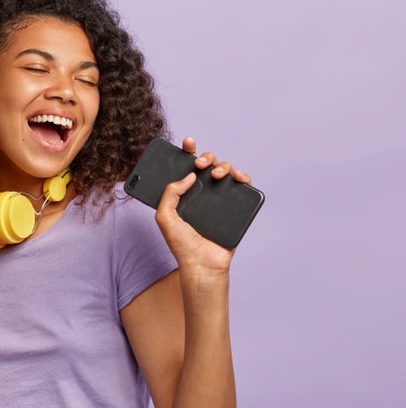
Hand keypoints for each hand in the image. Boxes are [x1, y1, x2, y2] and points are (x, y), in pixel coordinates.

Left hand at [155, 136, 252, 274]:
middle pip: (207, 165)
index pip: (185, 168)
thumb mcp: (164, 217)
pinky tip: (238, 177)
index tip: (187, 142)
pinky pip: (242, 187)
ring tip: (217, 174)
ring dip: (223, 165)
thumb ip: (169, 194)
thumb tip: (187, 176)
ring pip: (225, 171)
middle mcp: (201, 194)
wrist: (202, 264)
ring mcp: (218, 200)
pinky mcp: (235, 207)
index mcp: (183, 194)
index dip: (188, 152)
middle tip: (200, 165)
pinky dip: (243, 177)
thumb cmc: (181, 244)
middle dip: (205, 157)